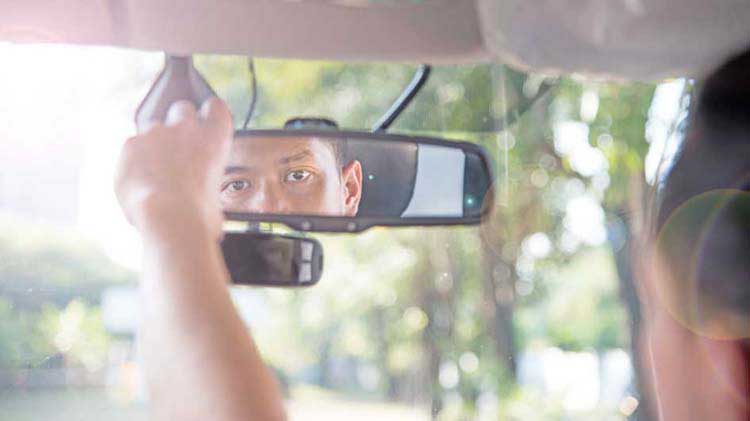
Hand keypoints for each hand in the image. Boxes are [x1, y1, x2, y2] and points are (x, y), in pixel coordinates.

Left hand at [115, 98, 232, 237]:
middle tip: (178, 146)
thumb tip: (194, 184)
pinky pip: (132, 149)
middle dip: (179, 122)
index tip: (205, 124)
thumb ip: (204, 177)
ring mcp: (155, 133)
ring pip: (152, 129)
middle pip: (181, 108)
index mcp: (215, 135)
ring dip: (154, 144)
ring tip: (155, 174)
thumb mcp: (217, 193)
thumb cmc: (200, 213)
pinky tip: (139, 183)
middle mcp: (186, 127)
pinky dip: (134, 162)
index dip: (209, 115)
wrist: (169, 217)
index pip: (215, 107)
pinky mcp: (130, 145)